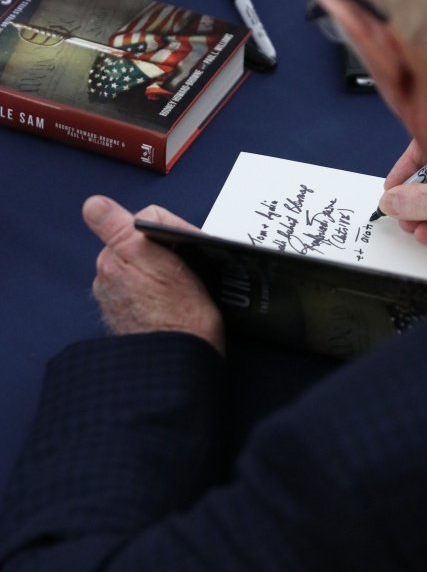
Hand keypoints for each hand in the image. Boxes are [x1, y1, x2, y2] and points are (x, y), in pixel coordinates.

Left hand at [82, 196, 224, 352]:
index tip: (188, 248)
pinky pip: (143, 288)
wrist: (179, 367)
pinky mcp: (125, 315)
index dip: (174, 229)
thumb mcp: (160, 264)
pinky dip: (158, 291)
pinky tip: (173, 303)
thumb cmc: (182, 319)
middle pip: (143, 241)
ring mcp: (115, 298)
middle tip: (188, 272)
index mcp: (114, 257)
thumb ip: (121, 229)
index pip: (147, 220)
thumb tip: (93, 204)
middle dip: (166, 250)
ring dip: (163, 271)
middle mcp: (108, 276)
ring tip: (182, 290)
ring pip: (145, 264)